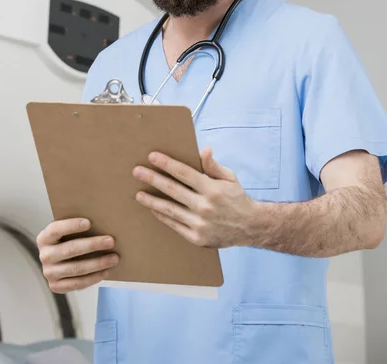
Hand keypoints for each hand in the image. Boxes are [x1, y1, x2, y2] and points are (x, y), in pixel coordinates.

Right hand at [36, 218, 119, 292]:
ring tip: (114, 258)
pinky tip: (106, 271)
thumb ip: (79, 224)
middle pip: (70, 250)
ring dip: (98, 264)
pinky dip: (93, 278)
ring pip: (76, 268)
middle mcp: (44, 255)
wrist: (59, 260)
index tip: (89, 223)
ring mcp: (49, 273)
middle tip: (111, 241)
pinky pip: (77, 284)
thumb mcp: (67, 230)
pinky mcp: (56, 286)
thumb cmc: (69, 239)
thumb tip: (102, 218)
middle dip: (93, 245)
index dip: (71, 226)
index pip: (55, 230)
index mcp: (44, 238)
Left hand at [133, 148, 254, 248]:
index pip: (184, 173)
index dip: (167, 164)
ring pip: (170, 209)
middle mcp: (205, 206)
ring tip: (138, 194)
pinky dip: (162, 216)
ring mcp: (200, 223)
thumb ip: (213, 165)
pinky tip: (152, 209)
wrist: (250, 227)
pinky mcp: (196, 237)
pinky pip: (174, 225)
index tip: (152, 157)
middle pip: (173, 190)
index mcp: (212, 189)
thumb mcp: (229, 178)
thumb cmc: (236, 198)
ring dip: (152, 200)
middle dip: (153, 179)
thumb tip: (204, 149)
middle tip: (137, 171)